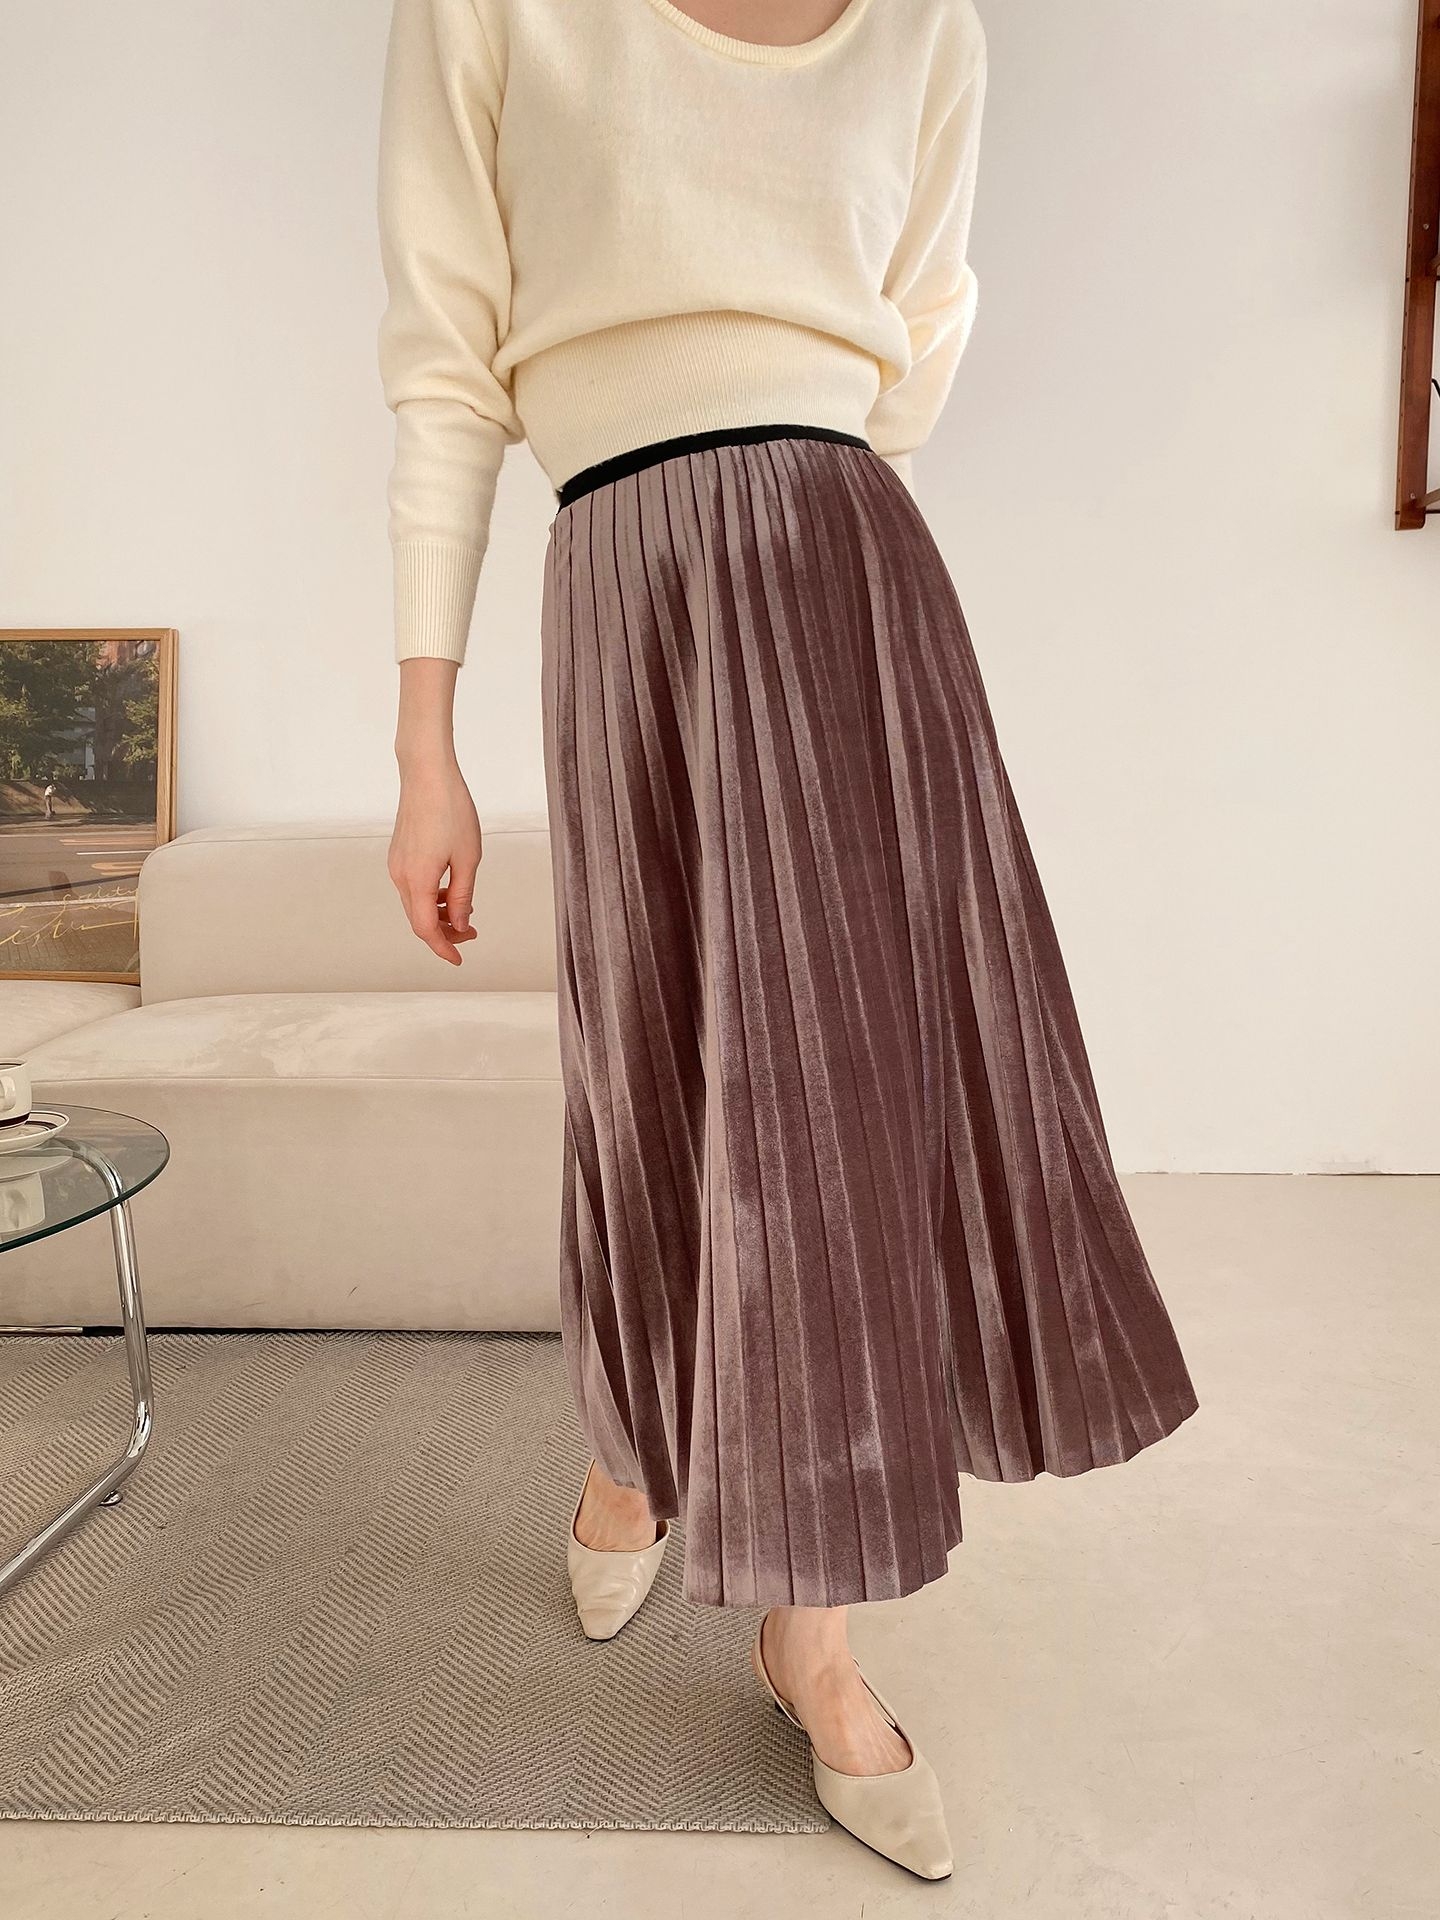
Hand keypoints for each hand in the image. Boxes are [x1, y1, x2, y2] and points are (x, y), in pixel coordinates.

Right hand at [388, 755, 481, 965]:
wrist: (427, 774)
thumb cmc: (452, 810)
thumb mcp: (468, 858)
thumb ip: (463, 896)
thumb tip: (461, 924)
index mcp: (418, 880)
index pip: (427, 929)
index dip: (443, 948)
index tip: (459, 960)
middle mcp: (400, 876)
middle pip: (420, 920)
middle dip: (445, 933)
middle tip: (473, 934)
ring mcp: (396, 865)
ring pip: (416, 904)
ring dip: (439, 914)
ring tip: (467, 911)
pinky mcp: (398, 854)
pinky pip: (413, 887)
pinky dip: (431, 897)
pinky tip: (450, 890)